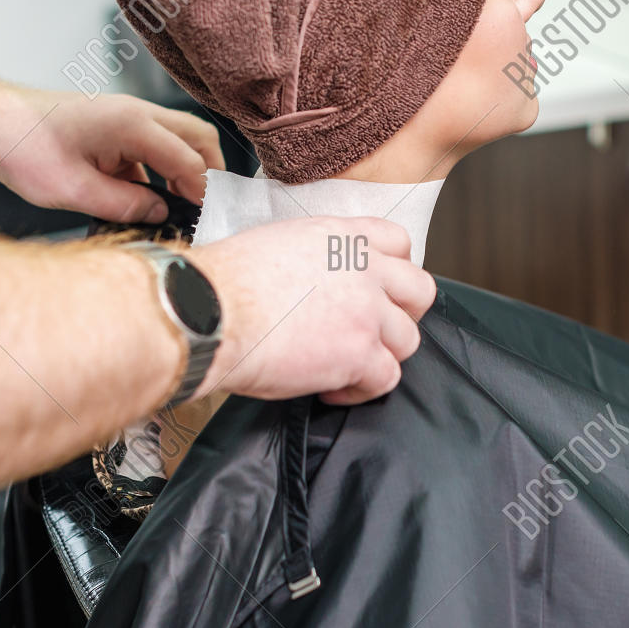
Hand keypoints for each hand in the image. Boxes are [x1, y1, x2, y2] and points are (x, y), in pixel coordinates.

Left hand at [0, 89, 223, 220]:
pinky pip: (151, 146)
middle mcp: (136, 113)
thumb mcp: (74, 191)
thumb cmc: (22, 146)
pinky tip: (145, 198)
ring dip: (184, 169)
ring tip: (180, 206)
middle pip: (197, 137)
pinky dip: (158, 169)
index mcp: (132, 124)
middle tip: (206, 208)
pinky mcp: (114, 125)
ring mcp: (126, 116)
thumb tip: (159, 212)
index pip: (189, 160)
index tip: (207, 219)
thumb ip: (125, 205)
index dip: (203, 193)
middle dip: (209, 173)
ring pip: (177, 139)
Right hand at [190, 217, 436, 404]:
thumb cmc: (223, 283)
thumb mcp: (276, 244)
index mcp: (342, 237)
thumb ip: (313, 257)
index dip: (394, 269)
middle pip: (419, 291)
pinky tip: (332, 389)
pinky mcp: (359, 354)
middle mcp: (364, 269)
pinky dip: (363, 390)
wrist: (209, 312)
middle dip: (405, 314)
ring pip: (408, 339)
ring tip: (348, 365)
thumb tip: (312, 279)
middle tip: (377, 331)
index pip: (398, 241)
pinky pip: (386, 378)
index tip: (381, 289)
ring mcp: (367, 312)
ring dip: (382, 355)